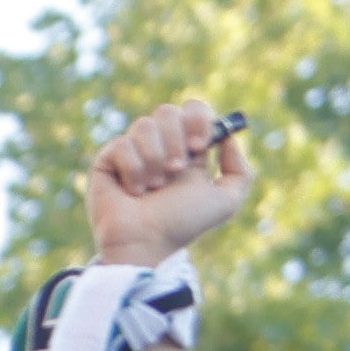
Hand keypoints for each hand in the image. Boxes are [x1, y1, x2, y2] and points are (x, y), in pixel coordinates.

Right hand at [81, 101, 256, 268]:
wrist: (148, 241)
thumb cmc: (184, 224)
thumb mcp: (226, 202)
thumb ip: (241, 171)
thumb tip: (228, 138)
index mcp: (187, 148)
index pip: (193, 109)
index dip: (198, 120)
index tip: (199, 146)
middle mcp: (160, 145)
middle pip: (168, 111)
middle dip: (175, 141)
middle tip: (176, 171)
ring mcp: (133, 150)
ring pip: (144, 125)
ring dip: (154, 159)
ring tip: (154, 187)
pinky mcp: (108, 159)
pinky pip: (122, 144)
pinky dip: (133, 171)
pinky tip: (133, 191)